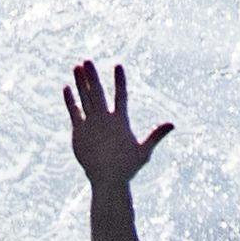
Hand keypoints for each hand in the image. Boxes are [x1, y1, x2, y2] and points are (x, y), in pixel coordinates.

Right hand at [65, 60, 170, 191]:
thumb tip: (173, 124)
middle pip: (98, 93)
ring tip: (76, 67)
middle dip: (93, 77)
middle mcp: (105, 118)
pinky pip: (74, 112)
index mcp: (120, 120)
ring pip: (85, 99)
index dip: (119, 81)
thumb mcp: (143, 151)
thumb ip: (156, 135)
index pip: (120, 95)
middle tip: (87, 60)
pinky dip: (70, 101)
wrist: (108, 179)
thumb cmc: (128, 168)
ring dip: (81, 84)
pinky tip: (66, 88)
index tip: (118, 65)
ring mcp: (92, 123)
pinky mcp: (80, 131)